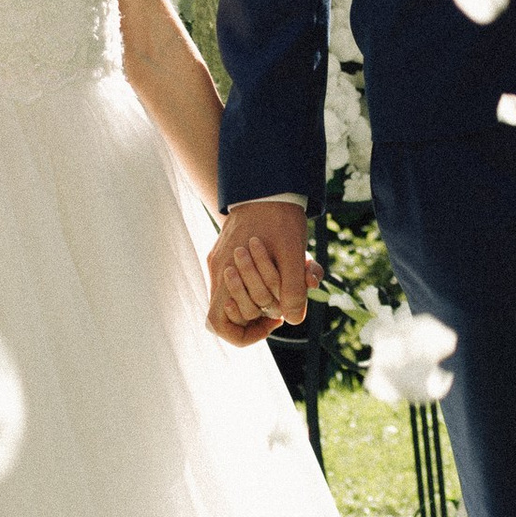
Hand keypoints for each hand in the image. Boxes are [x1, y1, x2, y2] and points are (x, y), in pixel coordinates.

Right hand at [206, 199, 315, 349]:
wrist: (269, 183)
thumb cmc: (278, 216)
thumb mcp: (293, 253)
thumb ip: (293, 288)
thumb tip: (292, 320)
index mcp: (226, 273)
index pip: (218, 323)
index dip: (242, 333)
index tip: (272, 319)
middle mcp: (219, 271)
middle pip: (238, 311)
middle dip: (269, 307)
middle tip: (293, 293)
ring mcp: (223, 262)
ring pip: (245, 294)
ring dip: (273, 291)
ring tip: (297, 274)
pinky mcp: (230, 252)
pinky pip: (248, 278)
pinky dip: (271, 277)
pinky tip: (292, 263)